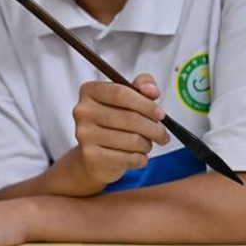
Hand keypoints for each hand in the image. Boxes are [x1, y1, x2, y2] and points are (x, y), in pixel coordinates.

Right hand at [72, 73, 168, 187]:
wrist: (94, 156)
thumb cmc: (116, 122)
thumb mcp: (128, 98)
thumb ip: (142, 86)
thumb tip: (152, 90)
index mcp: (89, 91)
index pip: (120, 93)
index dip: (146, 104)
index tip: (160, 114)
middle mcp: (82, 111)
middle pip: (130, 118)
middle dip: (154, 128)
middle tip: (162, 135)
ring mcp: (84, 135)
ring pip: (132, 140)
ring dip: (147, 144)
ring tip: (145, 145)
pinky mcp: (90, 156)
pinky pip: (129, 158)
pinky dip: (141, 159)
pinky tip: (137, 156)